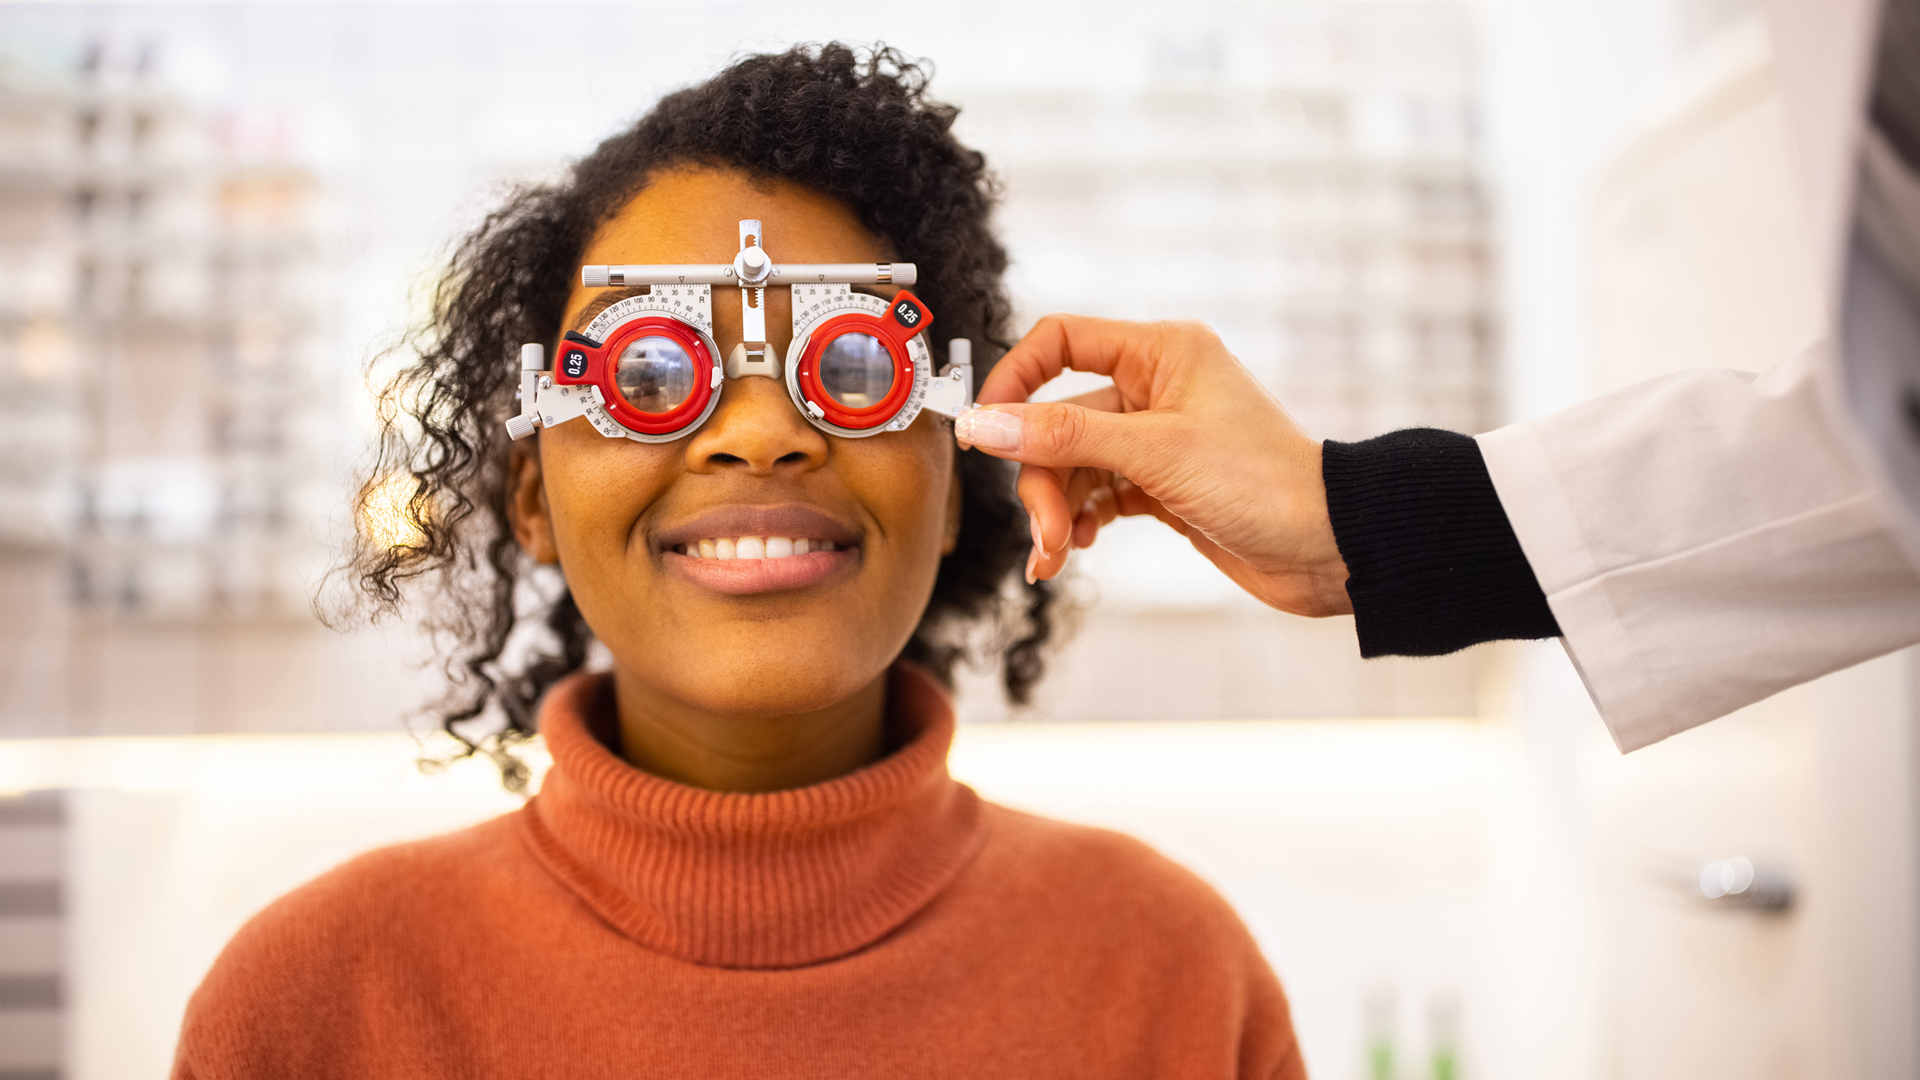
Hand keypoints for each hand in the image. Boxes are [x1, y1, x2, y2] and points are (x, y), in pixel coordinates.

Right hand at [954, 315, 1351, 617]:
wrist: (1330, 549)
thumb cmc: (1267, 485)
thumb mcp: (1157, 453)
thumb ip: (1066, 435)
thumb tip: (985, 422)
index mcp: (1162, 352)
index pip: (1061, 341)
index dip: (1015, 380)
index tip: (986, 428)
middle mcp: (1156, 388)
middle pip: (1058, 418)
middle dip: (1042, 478)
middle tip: (1044, 532)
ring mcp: (1157, 439)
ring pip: (1074, 463)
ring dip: (1056, 511)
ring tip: (1056, 555)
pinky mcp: (1161, 484)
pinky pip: (1096, 494)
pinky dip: (1078, 522)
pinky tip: (1074, 549)